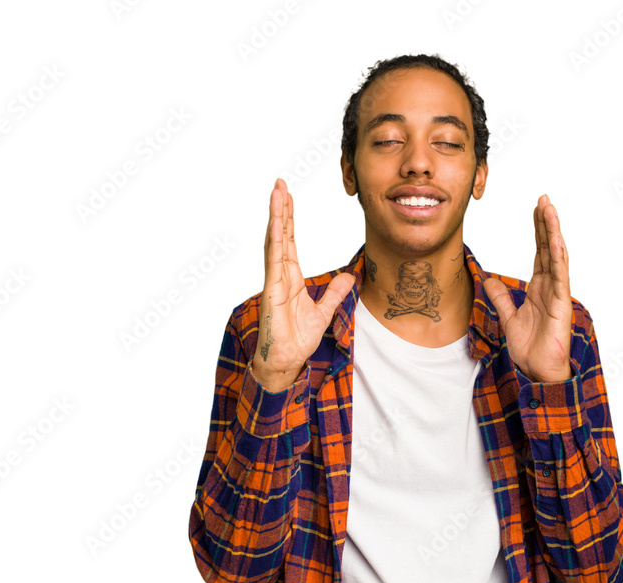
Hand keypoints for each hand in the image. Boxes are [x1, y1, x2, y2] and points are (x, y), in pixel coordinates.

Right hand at [252, 178, 354, 390]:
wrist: (286, 360)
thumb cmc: (297, 338)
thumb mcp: (324, 311)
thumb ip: (335, 292)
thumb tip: (350, 277)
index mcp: (290, 276)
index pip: (289, 240)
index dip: (288, 218)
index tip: (288, 196)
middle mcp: (280, 274)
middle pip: (280, 234)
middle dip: (280, 208)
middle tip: (280, 182)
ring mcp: (274, 280)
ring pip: (274, 241)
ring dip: (276, 216)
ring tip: (276, 192)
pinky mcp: (272, 290)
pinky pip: (274, 261)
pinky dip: (275, 241)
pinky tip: (276, 224)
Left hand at [483, 194, 573, 382]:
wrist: (537, 371)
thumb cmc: (529, 349)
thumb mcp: (508, 318)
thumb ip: (501, 298)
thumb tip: (489, 280)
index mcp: (540, 288)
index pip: (539, 252)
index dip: (538, 230)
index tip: (536, 209)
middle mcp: (551, 287)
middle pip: (549, 248)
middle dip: (546, 222)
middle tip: (544, 198)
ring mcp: (558, 294)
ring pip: (557, 256)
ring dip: (554, 232)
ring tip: (550, 209)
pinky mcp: (561, 304)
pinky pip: (560, 277)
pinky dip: (559, 257)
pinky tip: (556, 240)